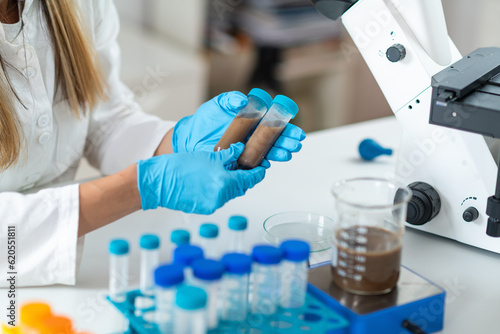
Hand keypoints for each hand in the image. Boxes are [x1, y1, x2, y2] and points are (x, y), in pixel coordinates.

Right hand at [137, 143, 264, 213]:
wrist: (158, 182)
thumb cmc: (179, 167)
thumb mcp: (208, 156)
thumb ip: (228, 155)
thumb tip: (240, 151)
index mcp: (224, 183)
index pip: (251, 179)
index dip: (258, 172)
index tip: (262, 166)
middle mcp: (221, 197)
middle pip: (242, 187)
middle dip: (246, 177)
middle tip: (247, 165)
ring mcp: (212, 205)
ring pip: (230, 193)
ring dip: (233, 183)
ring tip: (229, 170)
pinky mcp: (204, 208)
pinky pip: (219, 198)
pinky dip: (221, 189)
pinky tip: (215, 179)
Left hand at [171, 90, 305, 165]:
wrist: (191, 137)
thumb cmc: (205, 119)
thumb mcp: (218, 104)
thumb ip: (231, 99)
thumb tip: (242, 100)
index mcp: (253, 120)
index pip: (274, 123)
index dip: (286, 127)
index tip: (294, 130)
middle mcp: (253, 135)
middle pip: (275, 138)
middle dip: (287, 142)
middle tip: (295, 144)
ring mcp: (247, 148)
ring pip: (267, 151)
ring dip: (279, 153)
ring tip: (287, 153)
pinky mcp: (239, 159)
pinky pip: (254, 162)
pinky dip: (262, 163)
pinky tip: (269, 162)